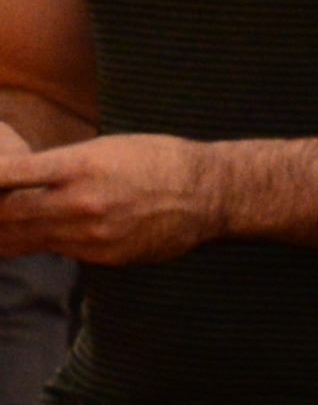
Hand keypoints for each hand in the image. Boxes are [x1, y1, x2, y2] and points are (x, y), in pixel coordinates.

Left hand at [0, 133, 228, 264]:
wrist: (209, 194)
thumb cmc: (159, 160)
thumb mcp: (107, 148)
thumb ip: (61, 166)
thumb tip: (19, 181)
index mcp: (80, 166)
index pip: (11, 174)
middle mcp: (81, 203)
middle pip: (10, 212)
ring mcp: (91, 234)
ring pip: (28, 237)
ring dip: (3, 234)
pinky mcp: (104, 256)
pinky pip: (59, 250)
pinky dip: (37, 243)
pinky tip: (23, 239)